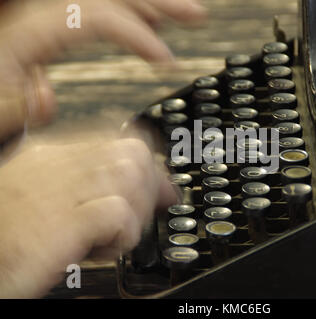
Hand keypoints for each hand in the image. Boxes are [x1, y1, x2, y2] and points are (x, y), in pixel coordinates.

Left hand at [0, 0, 206, 138]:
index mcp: (34, 30)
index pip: (98, 17)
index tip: (168, 61)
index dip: (139, 35)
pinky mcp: (64, 28)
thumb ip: (19, 106)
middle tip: (197, 15)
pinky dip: (135, 16)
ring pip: (113, 1)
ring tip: (187, 16)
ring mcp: (58, 20)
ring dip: (154, 6)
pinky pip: (105, 13)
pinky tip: (153, 24)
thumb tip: (45, 101)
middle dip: (160, 3)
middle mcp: (48, 17)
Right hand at [0, 137, 177, 297]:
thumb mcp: (46, 201)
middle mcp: (55, 166)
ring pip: (130, 175)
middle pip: (132, 153)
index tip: (159, 191)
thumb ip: (89, 186)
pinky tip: (104, 248)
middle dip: (149, 188)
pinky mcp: (59, 224)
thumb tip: (137, 184)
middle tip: (136, 218)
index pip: (118, 140)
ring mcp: (56, 192)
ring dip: (136, 210)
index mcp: (49, 156)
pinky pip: (117, 212)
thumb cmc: (4, 236)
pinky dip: (125, 232)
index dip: (149, 167)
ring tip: (115, 234)